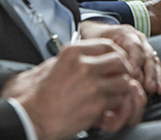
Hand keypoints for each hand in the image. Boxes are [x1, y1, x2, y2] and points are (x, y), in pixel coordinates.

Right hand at [1, 39, 145, 139]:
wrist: (36, 116)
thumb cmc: (45, 94)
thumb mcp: (58, 64)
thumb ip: (78, 57)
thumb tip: (97, 55)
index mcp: (74, 52)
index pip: (108, 45)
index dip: (117, 54)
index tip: (117, 61)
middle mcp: (84, 64)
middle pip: (120, 60)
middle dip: (123, 70)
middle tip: (120, 77)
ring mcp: (92, 84)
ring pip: (123, 80)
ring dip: (121, 88)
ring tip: (112, 93)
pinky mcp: (97, 102)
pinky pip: (118, 99)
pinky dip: (116, 103)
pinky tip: (106, 105)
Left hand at [79, 21, 160, 95]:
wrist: (100, 33)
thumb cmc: (95, 41)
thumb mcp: (96, 44)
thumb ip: (104, 55)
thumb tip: (111, 73)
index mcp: (125, 33)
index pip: (134, 47)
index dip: (135, 62)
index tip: (132, 78)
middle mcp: (138, 38)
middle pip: (147, 55)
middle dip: (148, 72)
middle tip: (146, 87)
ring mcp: (144, 45)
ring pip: (153, 61)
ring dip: (156, 77)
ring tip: (156, 90)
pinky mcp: (148, 55)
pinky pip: (156, 66)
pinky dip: (159, 78)